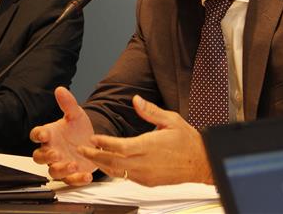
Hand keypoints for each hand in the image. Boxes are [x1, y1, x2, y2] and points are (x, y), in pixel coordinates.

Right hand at [30, 86, 96, 184]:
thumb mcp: (76, 114)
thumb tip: (60, 89)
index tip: (43, 134)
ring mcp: (60, 164)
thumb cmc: (78, 129)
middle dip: (46, 156)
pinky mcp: (72, 174)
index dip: (38, 135)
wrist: (93, 142)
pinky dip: (77, 179)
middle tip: (56, 153)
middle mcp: (52, 150)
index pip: (36, 135)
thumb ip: (68, 103)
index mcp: (50, 135)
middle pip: (39, 157)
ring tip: (73, 164)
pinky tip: (86, 175)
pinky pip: (70, 181)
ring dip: (61, 169)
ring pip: (52, 171)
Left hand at [77, 95, 212, 185]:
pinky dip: (114, 171)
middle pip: (114, 162)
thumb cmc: (187, 141)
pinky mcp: (148, 182)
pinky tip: (108, 164)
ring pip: (118, 172)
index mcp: (149, 146)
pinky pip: (126, 177)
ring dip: (102, 164)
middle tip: (81, 150)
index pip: (120, 146)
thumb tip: (136, 100)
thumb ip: (150, 111)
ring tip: (90, 157)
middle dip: (95, 155)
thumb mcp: (171, 120)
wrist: (202, 162)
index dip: (104, 143)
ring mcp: (146, 175)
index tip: (92, 138)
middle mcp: (146, 163)